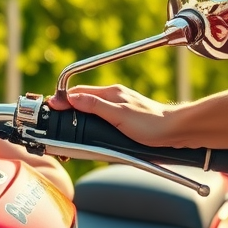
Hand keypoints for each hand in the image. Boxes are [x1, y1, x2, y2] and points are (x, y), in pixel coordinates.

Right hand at [48, 84, 170, 146]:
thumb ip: (94, 105)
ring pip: (91, 111)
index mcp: (110, 93)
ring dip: (80, 118)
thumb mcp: (118, 115)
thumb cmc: (152, 124)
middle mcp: (114, 98)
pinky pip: (101, 120)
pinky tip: (91, 135)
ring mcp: (119, 108)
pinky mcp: (124, 120)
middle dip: (68, 110)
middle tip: (56, 122)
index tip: (51, 109)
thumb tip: (72, 98)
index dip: (63, 100)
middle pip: (83, 101)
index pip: (78, 92)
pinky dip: (91, 126)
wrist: (176, 132)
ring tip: (69, 129)